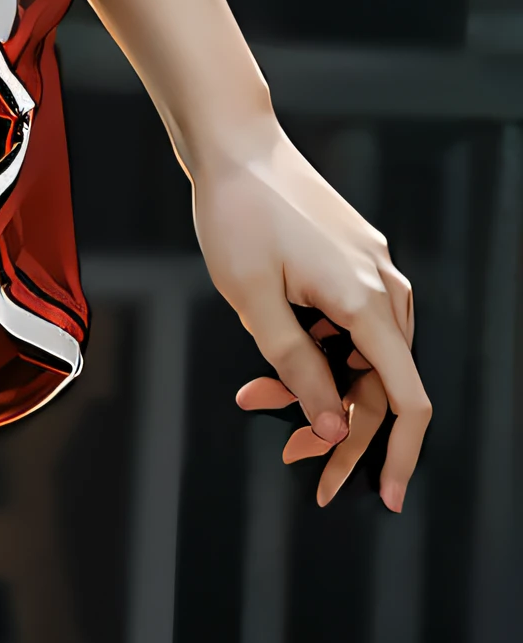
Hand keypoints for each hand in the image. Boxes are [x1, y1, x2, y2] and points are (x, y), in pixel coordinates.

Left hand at [193, 120, 426, 511]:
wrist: (236, 146)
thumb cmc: (237, 215)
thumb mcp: (254, 303)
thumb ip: (295, 367)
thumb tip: (331, 428)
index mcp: (368, 302)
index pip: (407, 399)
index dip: (400, 454)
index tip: (387, 496)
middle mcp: (384, 290)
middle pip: (380, 386)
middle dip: (336, 427)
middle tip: (292, 458)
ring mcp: (373, 275)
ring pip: (361, 358)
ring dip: (317, 389)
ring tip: (256, 396)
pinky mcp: (355, 265)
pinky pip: (348, 326)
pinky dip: (316, 352)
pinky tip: (270, 359)